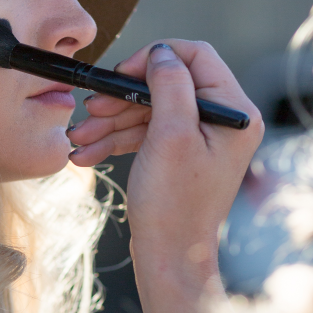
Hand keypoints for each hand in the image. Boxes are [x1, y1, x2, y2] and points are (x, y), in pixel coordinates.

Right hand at [67, 41, 262, 275]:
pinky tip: (88, 153)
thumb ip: (170, 85)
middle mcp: (223, 122)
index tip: (121, 75)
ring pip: (151, 110)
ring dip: (112, 121)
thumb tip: (163, 53)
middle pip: (167, 85)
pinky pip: (148, 134)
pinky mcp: (182, 156)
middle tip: (90, 109)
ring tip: (79, 137)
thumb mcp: (170, 135)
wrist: (170, 259)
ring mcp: (202, 140)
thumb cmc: (174, 204)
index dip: (154, 59)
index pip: (196, 56)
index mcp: (234, 111)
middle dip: (124, 97)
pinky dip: (118, 140)